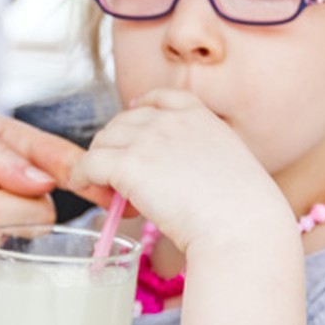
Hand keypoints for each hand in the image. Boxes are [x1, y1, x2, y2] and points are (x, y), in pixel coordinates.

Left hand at [70, 89, 288, 252]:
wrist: (241, 226)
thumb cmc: (243, 213)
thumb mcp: (231, 169)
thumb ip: (204, 160)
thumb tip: (181, 178)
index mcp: (200, 118)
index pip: (162, 98)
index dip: (142, 107)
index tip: (133, 115)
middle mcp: (171, 121)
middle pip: (124, 121)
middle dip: (116, 143)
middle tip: (116, 173)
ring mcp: (147, 139)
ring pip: (103, 140)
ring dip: (98, 161)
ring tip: (103, 186)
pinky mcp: (128, 164)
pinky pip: (89, 162)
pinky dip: (80, 174)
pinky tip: (81, 186)